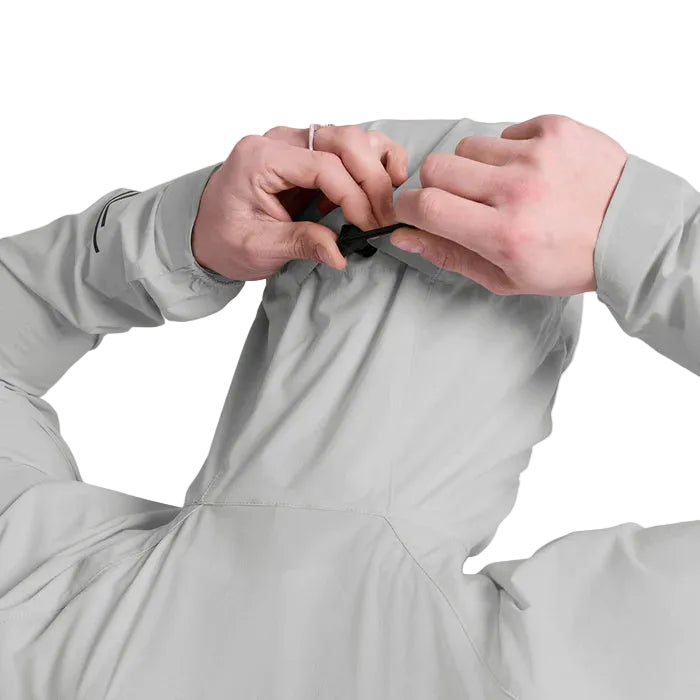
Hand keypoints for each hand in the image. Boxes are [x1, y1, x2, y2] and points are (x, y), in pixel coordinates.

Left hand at [192, 125, 407, 280]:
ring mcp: (295, 142)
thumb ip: (300, 243)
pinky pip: (348, 144)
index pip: (323, 165)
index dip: (354, 196)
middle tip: (383, 216)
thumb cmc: (224, 237)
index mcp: (259, 157)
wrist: (206, 231)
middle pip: (344, 140)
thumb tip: (340, 253)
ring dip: (377, 164)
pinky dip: (371, 159)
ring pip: (351, 136)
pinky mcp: (308, 151)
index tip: (368, 225)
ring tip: (387, 199)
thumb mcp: (257, 248)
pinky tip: (382, 183)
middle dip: (372, 178)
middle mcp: (279, 140)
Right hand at [390, 114, 627, 295]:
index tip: (411, 210)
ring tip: (502, 186)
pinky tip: (530, 171)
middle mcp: (518, 190)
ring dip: (474, 168)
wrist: (629, 230)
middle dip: (435, 185)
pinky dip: (508, 150)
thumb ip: (450, 256)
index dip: (407, 208)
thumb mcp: (506, 277)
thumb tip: (405, 238)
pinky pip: (505, 131)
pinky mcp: (556, 129)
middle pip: (437, 167)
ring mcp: (538, 154)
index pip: (428, 207)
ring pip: (468, 147)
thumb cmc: (567, 261)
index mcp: (504, 234)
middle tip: (457, 200)